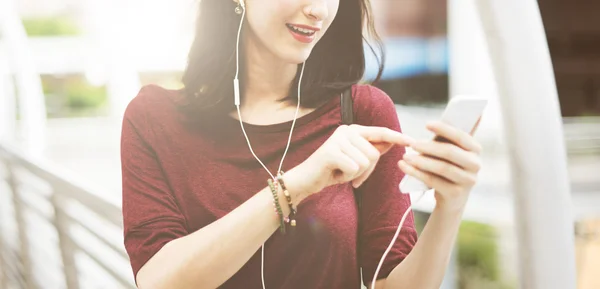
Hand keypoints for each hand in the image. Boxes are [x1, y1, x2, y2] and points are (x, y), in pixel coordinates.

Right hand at [285, 124, 413, 201]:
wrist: (305, 180)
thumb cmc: (332, 171)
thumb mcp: (356, 161)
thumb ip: (372, 150)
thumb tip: (392, 142)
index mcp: (353, 130)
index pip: (380, 132)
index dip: (397, 137)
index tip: (413, 141)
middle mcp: (346, 130)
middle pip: (374, 154)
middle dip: (366, 170)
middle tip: (350, 174)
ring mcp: (337, 140)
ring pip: (365, 162)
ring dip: (356, 174)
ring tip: (341, 172)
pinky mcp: (331, 152)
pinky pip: (354, 168)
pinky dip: (347, 177)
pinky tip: (335, 174)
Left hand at [398, 121, 482, 211]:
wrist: (451, 198)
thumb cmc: (447, 167)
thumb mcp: (449, 152)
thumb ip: (445, 138)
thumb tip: (433, 123)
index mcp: (475, 149)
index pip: (461, 136)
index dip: (444, 129)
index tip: (426, 124)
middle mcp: (476, 164)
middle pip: (450, 152)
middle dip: (428, 147)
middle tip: (412, 144)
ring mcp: (468, 180)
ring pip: (442, 167)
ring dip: (421, 161)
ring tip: (406, 157)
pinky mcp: (456, 193)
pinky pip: (433, 181)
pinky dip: (417, 173)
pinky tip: (405, 167)